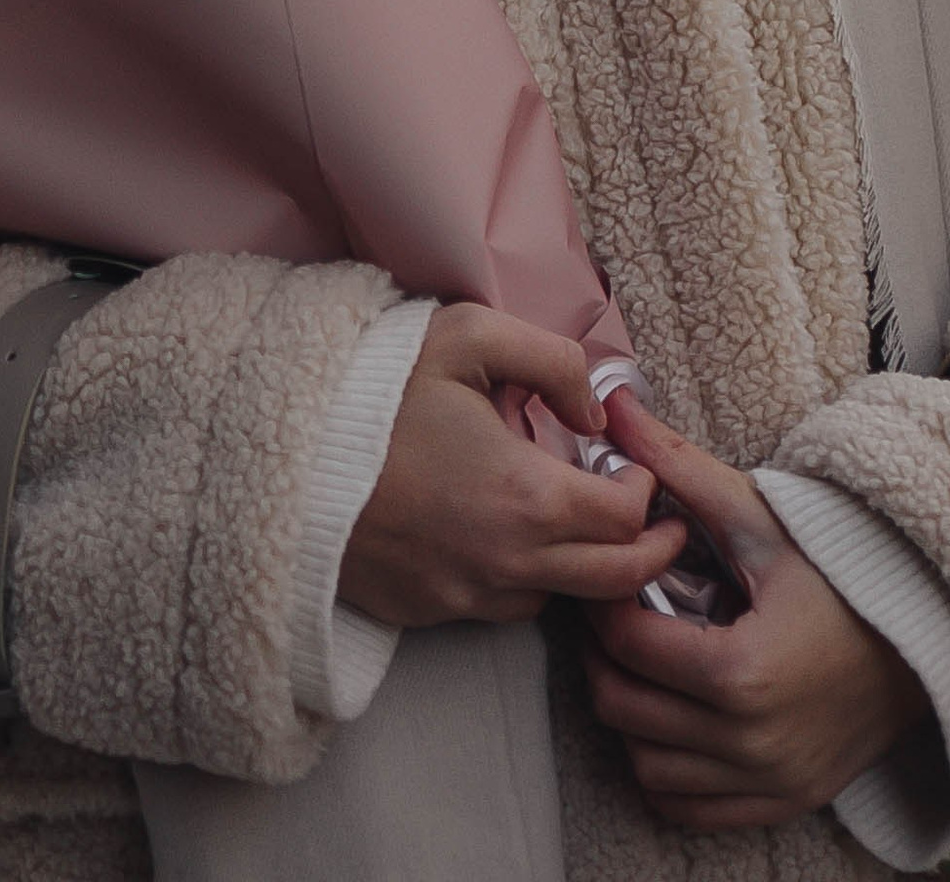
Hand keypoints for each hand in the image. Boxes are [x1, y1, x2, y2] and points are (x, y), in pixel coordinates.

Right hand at [339, 305, 688, 632]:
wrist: (286, 457)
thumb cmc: (379, 390)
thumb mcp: (470, 338)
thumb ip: (552, 360)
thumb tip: (594, 410)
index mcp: (525, 496)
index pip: (628, 522)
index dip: (648, 493)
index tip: (637, 466)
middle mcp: (505, 562)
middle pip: (613, 582)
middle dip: (650, 552)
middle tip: (663, 524)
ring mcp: (465, 595)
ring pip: (557, 601)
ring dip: (583, 569)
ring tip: (581, 525)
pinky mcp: (430, 611)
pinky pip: (501, 610)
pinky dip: (524, 581)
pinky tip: (513, 538)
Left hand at [582, 389, 930, 830]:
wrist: (928, 635)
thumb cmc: (843, 570)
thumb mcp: (764, 519)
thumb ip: (682, 468)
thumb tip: (614, 405)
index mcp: (742, 671)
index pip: (627, 644)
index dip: (605, 604)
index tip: (615, 578)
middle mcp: (750, 741)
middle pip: (624, 709)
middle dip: (606, 657)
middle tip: (617, 617)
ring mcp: (766, 781)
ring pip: (647, 767)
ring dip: (632, 717)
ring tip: (648, 665)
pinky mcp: (781, 802)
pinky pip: (687, 808)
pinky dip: (667, 771)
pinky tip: (677, 720)